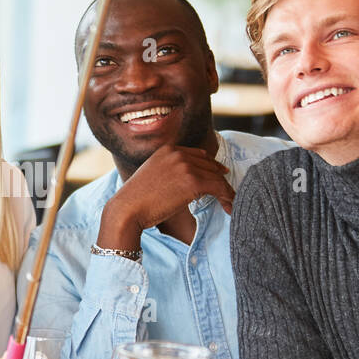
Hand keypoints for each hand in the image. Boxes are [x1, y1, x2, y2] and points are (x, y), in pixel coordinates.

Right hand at [98, 145, 232, 248]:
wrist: (128, 209)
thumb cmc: (137, 199)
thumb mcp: (153, 175)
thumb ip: (170, 171)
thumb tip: (188, 181)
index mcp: (168, 149)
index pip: (198, 155)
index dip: (211, 166)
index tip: (220, 174)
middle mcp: (178, 153)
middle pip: (209, 165)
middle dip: (220, 179)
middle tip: (228, 193)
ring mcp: (186, 166)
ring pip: (216, 177)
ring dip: (226, 191)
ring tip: (231, 203)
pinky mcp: (192, 181)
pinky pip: (218, 187)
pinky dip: (227, 197)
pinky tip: (229, 207)